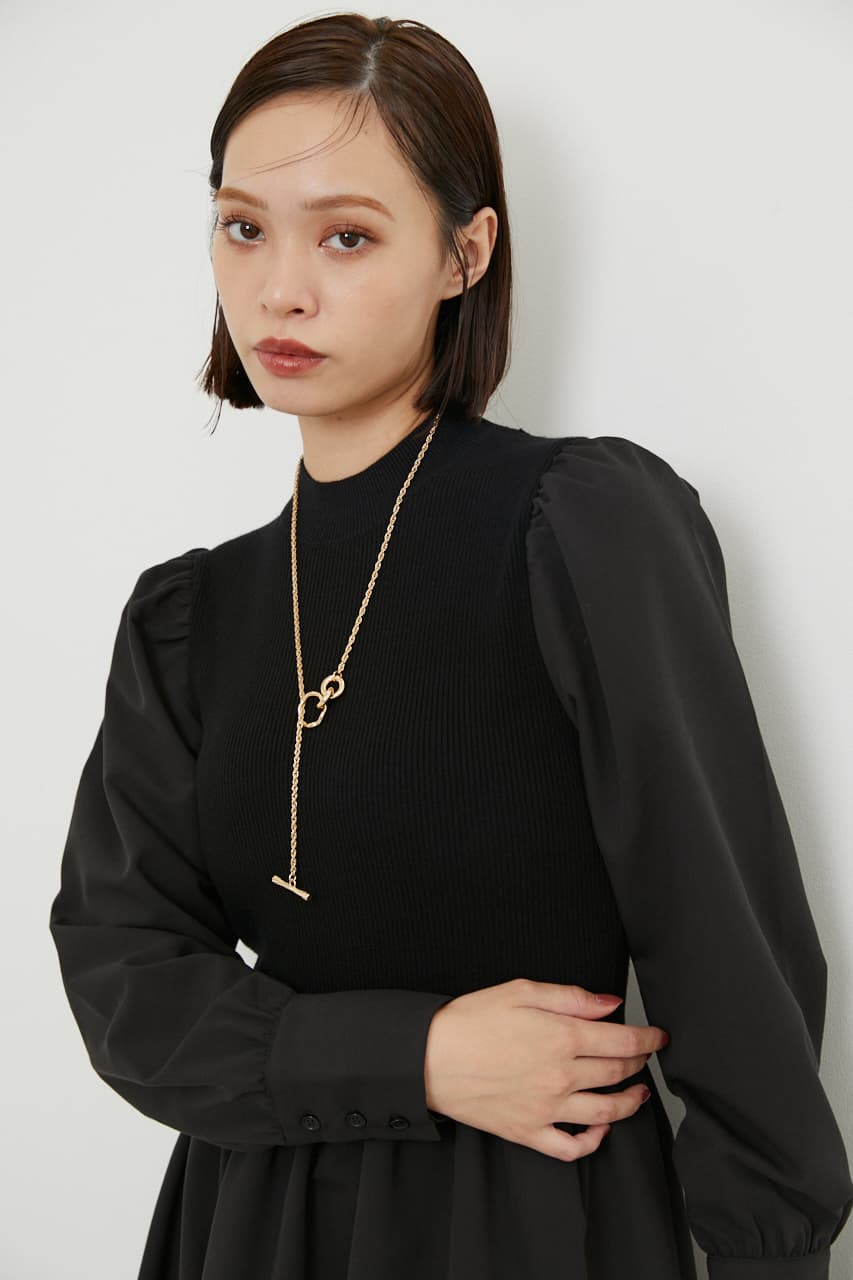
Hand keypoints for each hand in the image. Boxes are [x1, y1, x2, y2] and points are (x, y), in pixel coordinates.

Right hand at [423, 977, 667, 1161]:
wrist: (428, 1057)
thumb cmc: (469, 1021)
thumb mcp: (520, 991)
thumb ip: (570, 997)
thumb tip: (609, 1003)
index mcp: (561, 1038)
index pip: (622, 1040)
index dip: (648, 1039)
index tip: (659, 1037)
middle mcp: (560, 1076)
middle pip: (617, 1073)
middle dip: (638, 1063)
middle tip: (645, 1055)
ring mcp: (546, 1109)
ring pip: (605, 1112)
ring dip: (629, 1102)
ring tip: (637, 1093)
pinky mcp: (528, 1132)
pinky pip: (571, 1147)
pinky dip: (593, 1142)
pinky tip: (599, 1129)